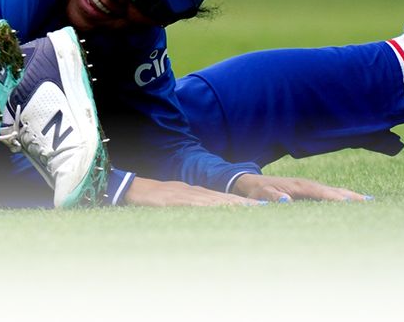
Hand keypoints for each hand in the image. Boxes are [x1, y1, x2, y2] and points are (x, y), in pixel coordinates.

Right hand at [122, 176, 260, 206]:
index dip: (245, 202)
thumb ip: (192, 206)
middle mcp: (196, 193)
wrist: (133, 188)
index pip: (226, 198)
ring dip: (236, 204)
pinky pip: (196, 204)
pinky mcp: (176, 200)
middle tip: (271, 206)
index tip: (265, 206)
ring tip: (255, 208)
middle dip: (248, 203)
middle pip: (226, 197)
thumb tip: (208, 214)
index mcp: (197, 194)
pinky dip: (211, 206)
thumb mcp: (176, 202)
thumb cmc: (154, 198)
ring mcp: (186, 195)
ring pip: (216, 200)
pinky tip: (222, 209)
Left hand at [229, 173, 370, 202]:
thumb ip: (271, 197)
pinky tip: (354, 204)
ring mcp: (310, 187)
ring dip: (352, 197)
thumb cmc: (256, 190)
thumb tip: (285, 201)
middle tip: (372, 205)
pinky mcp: (310, 191)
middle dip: (352, 197)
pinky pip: (330, 195)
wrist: (250, 182)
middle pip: (335, 191)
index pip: (322, 193)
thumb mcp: (260, 194)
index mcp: (299, 186)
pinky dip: (344, 198)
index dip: (336, 199)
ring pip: (335, 192)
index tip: (352, 204)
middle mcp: (308, 185)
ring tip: (371, 204)